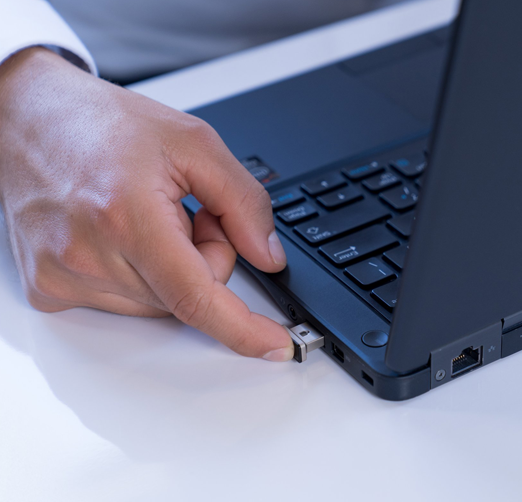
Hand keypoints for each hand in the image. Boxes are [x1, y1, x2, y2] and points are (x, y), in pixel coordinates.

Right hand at [0, 48, 293, 361]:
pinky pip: (123, 303)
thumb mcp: (195, 143)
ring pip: (158, 305)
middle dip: (206, 258)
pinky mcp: (48, 289)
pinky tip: (119, 234)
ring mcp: (62, 277)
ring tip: (146, 214)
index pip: (195, 296)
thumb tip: (270, 257)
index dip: (242, 328)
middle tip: (188, 211)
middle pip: (187, 297)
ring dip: (171, 269)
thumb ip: (244, 203)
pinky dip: (138, 276)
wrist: (27, 117)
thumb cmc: (102, 123)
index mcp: (126, 215)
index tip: (276, 346)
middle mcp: (87, 254)